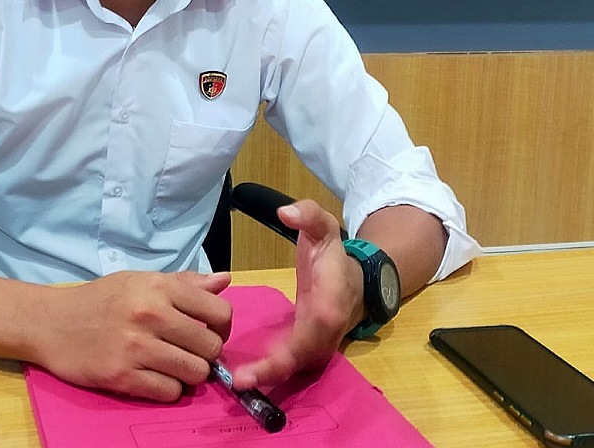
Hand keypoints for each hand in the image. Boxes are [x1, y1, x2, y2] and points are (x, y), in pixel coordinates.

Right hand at [33, 270, 231, 401]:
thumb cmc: (100, 300)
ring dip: (187, 374)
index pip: (220, 312)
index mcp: (158, 287)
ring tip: (171, 365)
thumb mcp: (140, 281)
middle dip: (205, 354)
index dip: (221, 327)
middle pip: (211, 347)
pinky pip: (169, 392)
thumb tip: (224, 282)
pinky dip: (167, 389)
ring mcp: (136, 346)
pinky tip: (153, 376)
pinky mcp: (122, 375)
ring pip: (194, 373)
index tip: (208, 332)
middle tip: (187, 352)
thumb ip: (184, 283)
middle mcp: (150, 314)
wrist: (52, 323)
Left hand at [231, 199, 362, 389]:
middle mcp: (327, 332)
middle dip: (270, 372)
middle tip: (237, 381)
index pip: (312, 331)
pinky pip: (290, 364)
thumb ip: (309, 214)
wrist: (357, 282)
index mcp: (330, 304)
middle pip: (300, 359)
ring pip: (294, 367)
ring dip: (268, 377)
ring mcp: (320, 344)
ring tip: (236, 381)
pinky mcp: (309, 349)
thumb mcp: (325, 228)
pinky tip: (244, 375)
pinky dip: (269, 372)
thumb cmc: (335, 255)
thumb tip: (286, 212)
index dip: (287, 352)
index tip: (263, 362)